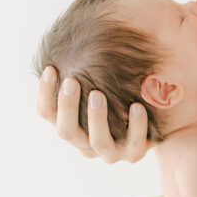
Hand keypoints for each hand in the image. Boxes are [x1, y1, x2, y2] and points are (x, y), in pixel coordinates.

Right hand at [36, 65, 152, 162]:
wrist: (152, 119)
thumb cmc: (116, 92)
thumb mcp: (97, 81)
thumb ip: (81, 71)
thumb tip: (68, 42)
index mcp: (70, 125)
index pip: (47, 113)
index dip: (44, 93)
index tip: (51, 69)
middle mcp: (85, 143)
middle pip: (66, 131)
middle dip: (67, 106)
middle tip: (72, 81)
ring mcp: (110, 151)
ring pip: (98, 141)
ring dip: (96, 117)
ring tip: (98, 93)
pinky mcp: (134, 153)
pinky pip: (134, 142)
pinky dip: (136, 124)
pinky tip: (137, 106)